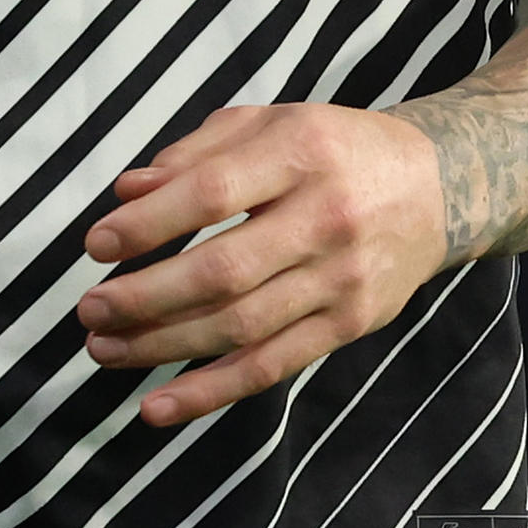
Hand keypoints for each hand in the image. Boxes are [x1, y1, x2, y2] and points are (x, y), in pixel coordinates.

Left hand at [75, 102, 455, 425]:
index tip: (96, 245)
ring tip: (104, 349)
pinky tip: (157, 405)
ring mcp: (342, 278)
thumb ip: (196, 152)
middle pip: (222, 270)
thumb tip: (126, 192)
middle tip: (89, 310)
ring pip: (240, 326)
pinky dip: (210, 392)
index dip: (148, 225)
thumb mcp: (270, 122)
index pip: (210, 194)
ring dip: (162, 346)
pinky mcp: (351, 325)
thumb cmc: (333, 150)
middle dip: (144, 297)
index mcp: (300, 153)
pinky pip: (271, 367)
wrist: (438, 186)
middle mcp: (326, 217)